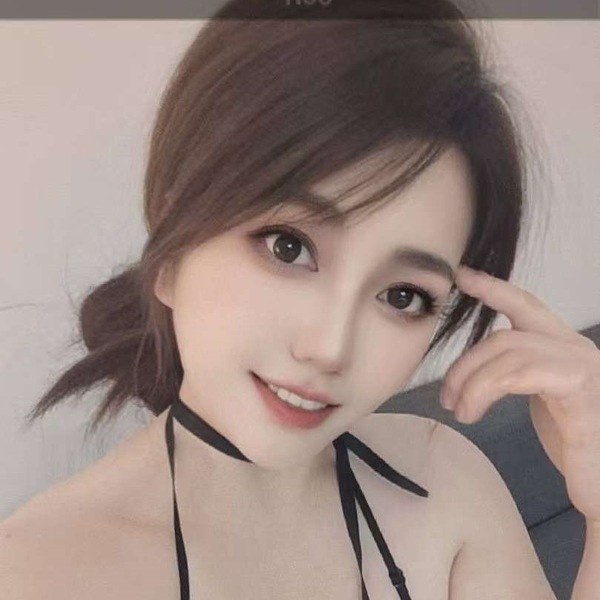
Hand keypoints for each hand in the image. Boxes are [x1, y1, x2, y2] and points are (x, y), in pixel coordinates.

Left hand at [440, 265, 599, 521]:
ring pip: (509, 355)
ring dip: (473, 383)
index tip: (462, 275)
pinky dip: (489, 393)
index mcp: (566, 348)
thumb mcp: (543, 397)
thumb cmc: (579, 444)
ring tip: (461, 412)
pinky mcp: (582, 395)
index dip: (493, 288)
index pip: (527, 306)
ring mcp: (585, 370)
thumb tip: (476, 371)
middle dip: (465, 363)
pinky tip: (481, 418)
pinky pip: (523, 378)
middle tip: (446, 396)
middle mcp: (578, 351)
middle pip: (504, 337)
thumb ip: (519, 372)